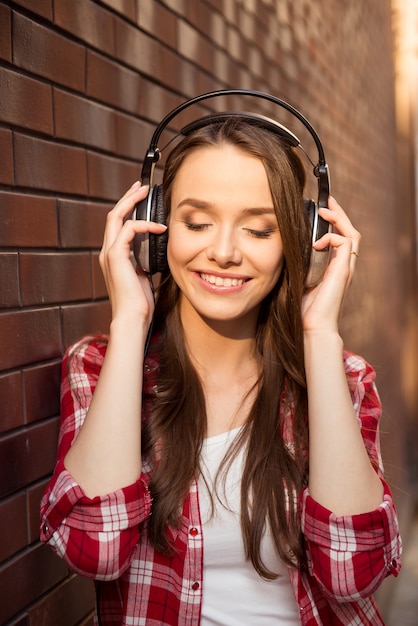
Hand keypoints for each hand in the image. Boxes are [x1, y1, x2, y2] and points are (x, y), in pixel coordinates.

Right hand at [99, 182, 166, 325]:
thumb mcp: (144, 276)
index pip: (118, 225)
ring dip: (131, 202)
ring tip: (145, 193)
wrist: (133, 317)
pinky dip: (144, 225)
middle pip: (114, 215)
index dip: (128, 209)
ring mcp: (110, 253)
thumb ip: (144, 261)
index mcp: (114, 256)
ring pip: (116, 217)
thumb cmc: (140, 302)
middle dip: (128, 198)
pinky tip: (159, 227)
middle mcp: (108, 252)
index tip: (140, 198)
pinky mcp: (116, 256)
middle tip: (142, 187)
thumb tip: (155, 251)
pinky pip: (128, 230)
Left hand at [302, 196, 359, 333]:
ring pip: (352, 234)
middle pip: (349, 231)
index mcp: (332, 266)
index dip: (332, 221)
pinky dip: (332, 237)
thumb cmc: (302, 307)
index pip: (338, 237)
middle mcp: (342, 265)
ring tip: (325, 210)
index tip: (320, 208)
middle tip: (327, 200)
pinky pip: (346, 242)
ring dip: (339, 219)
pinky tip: (317, 241)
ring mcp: (345, 268)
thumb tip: (281, 245)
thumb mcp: (296, 278)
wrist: (312, 326)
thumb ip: (296, 262)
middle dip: (338, 214)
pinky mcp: (343, 270)